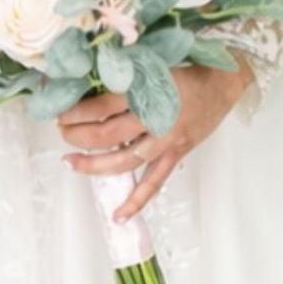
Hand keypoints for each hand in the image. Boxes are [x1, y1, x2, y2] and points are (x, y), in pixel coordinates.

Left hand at [59, 60, 252, 222]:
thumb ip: (124, 81)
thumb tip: (88, 92)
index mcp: (146, 93)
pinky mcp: (175, 155)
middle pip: (107, 136)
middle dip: (78, 136)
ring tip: (71, 163)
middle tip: (63, 132)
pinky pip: (154, 183)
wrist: (220, 83)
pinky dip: (136, 202)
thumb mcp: (151, 68)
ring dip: (93, 165)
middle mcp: (154, 120)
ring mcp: (165, 142)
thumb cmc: (184, 71)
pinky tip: (118, 216)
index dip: (77, 112)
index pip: (102, 107)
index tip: (62, 113)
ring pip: (123, 162)